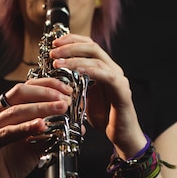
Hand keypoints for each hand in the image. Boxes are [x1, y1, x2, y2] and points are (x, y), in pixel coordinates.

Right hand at [0, 78, 72, 177]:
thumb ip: (52, 132)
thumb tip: (78, 125)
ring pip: (16, 111)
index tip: (66, 90)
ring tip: (59, 109)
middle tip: (65, 100)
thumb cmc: (11, 162)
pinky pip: (7, 133)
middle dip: (46, 94)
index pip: (26, 88)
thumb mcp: (36, 144)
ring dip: (41, 109)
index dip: (47, 85)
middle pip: (20, 93)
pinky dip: (25, 128)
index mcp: (4, 109)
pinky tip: (41, 125)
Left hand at [50, 34, 145, 156]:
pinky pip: (108, 77)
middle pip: (93, 47)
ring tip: (58, 63)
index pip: (89, 46)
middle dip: (70, 47)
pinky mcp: (123, 92)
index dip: (72, 40)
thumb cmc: (104, 117)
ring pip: (98, 60)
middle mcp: (113, 70)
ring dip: (75, 60)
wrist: (121, 136)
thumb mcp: (84, 97)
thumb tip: (56, 76)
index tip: (55, 43)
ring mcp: (119, 80)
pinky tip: (78, 71)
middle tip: (53, 52)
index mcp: (105, 69)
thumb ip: (76, 84)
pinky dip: (92, 71)